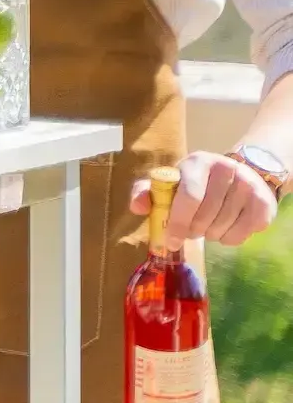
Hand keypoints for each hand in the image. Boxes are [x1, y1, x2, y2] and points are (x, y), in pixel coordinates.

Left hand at [129, 151, 280, 247]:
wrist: (243, 174)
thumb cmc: (198, 182)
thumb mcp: (172, 181)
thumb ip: (149, 192)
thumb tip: (137, 207)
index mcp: (198, 162)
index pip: (189, 196)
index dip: (178, 222)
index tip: (171, 240)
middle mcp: (226, 169)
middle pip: (204, 217)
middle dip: (192, 230)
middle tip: (191, 230)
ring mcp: (248, 186)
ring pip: (221, 229)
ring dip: (209, 235)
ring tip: (208, 224)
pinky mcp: (264, 204)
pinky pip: (240, 236)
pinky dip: (228, 239)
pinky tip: (225, 226)